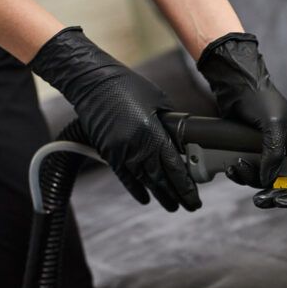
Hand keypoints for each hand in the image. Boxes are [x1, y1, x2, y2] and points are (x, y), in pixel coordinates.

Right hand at [30, 27, 199, 211]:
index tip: (194, 196)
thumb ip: (170, 124)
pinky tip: (145, 198)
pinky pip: (125, 176)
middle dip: (177, 195)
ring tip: (172, 206)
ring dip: (160, 194)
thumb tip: (181, 141)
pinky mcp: (108, 152)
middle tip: (190, 205)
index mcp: (152, 132)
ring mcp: (121, 151)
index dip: (185, 185)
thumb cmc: (127, 86)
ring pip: (145, 181)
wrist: (92, 82)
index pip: (174, 167)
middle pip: (161, 179)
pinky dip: (136, 189)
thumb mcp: (159, 101)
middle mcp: (137, 146)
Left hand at [196, 33, 286, 208]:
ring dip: (249, 179)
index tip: (282, 199)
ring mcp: (268, 151)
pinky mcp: (251, 150)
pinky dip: (240, 173)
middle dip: (271, 192)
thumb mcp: (273, 124)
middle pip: (284, 182)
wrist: (235, 84)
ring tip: (237, 168)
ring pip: (263, 178)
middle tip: (260, 200)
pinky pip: (249, 171)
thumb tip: (268, 180)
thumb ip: (274, 153)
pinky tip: (232, 167)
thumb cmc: (260, 97)